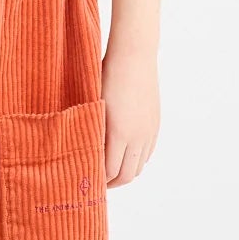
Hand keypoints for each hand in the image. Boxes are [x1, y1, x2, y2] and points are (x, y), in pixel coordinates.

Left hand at [100, 42, 159, 186]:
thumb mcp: (93, 104)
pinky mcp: (155, 125)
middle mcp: (137, 137)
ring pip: (139, 166)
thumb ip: (91, 131)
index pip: (110, 172)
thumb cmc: (106, 75)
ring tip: (110, 171)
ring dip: (124, 173)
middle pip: (126, 175)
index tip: (87, 180)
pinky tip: (124, 155)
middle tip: (97, 183)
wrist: (134, 56)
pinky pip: (147, 153)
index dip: (99, 181)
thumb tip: (83, 152)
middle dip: (111, 183)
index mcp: (118, 133)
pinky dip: (135, 160)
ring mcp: (148, 132)